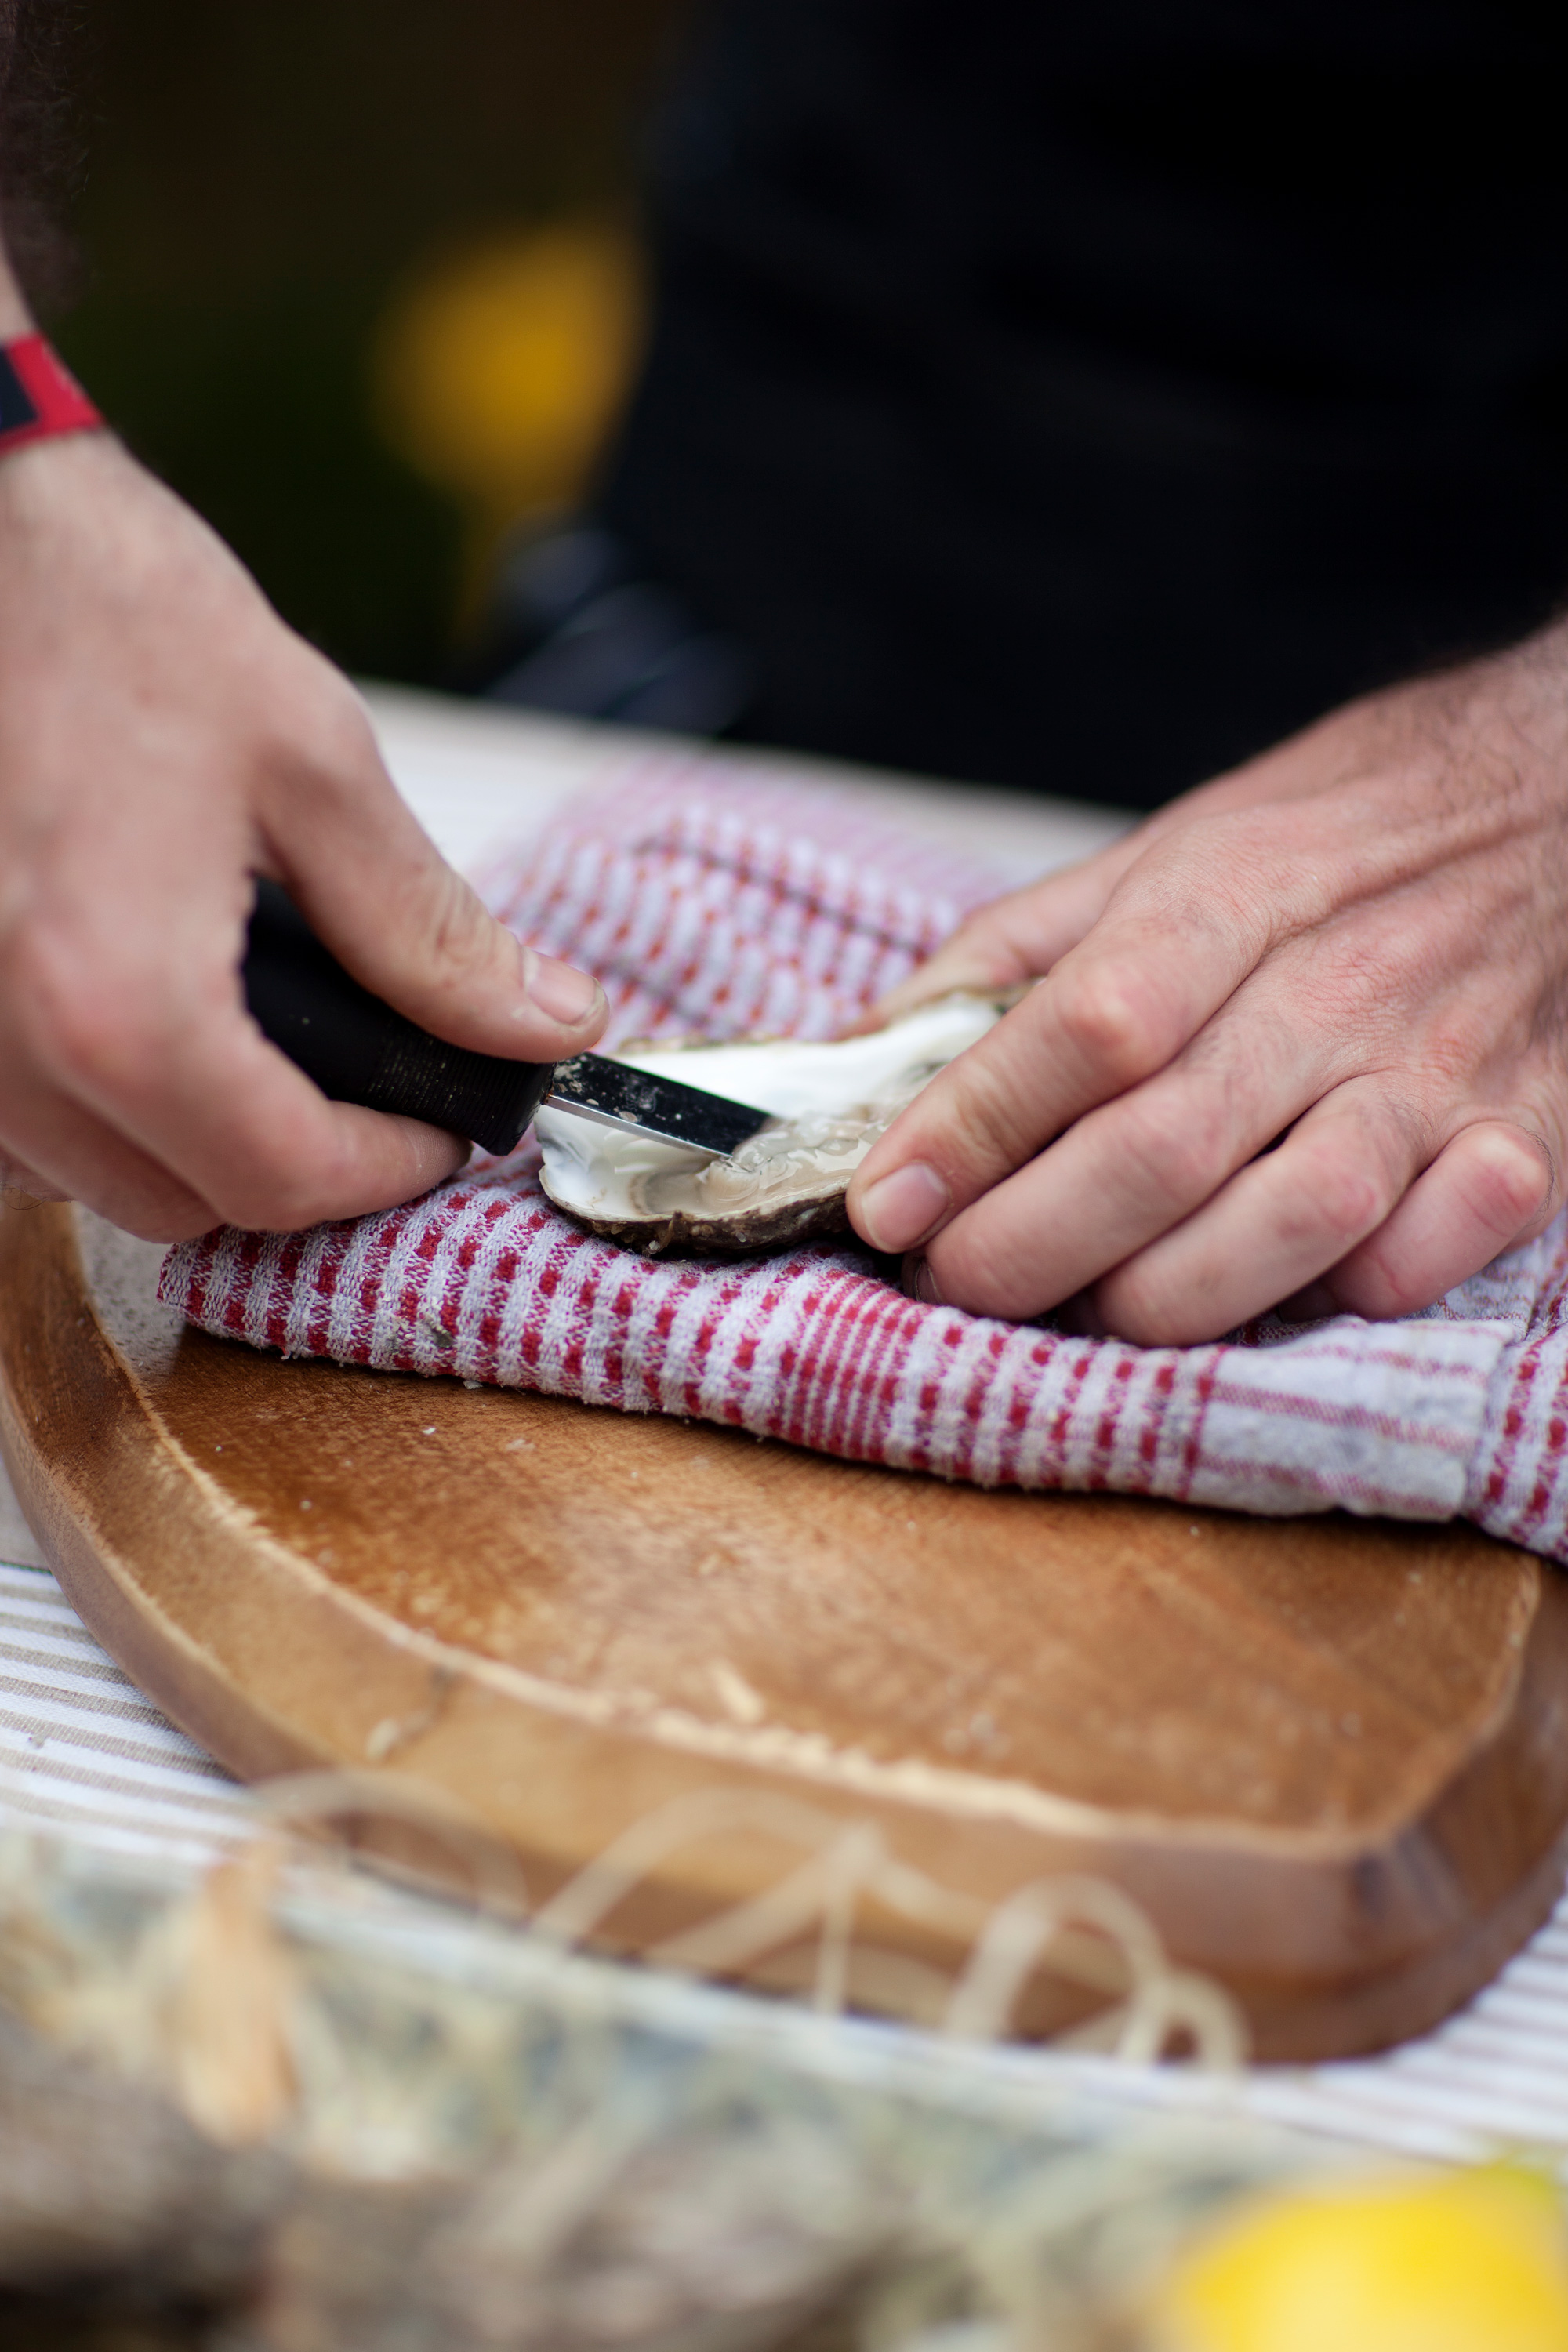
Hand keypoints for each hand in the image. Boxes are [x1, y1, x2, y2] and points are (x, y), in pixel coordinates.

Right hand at [0, 430, 605, 1239]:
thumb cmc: (114, 616)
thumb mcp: (314, 767)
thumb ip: (431, 928)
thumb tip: (543, 1021)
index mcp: (119, 999)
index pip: (281, 1177)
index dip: (389, 1168)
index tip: (439, 1125)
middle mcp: (9, 1045)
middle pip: (182, 1205)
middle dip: (293, 1166)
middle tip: (366, 1086)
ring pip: (87, 1179)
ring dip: (187, 1143)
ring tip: (261, 1036)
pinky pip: (18, 1121)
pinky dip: (94, 1101)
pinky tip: (146, 1012)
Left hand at [847, 633, 1567, 1342]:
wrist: (1551, 790)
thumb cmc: (1325, 839)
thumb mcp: (1154, 853)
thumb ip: (1004, 958)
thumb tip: (853, 1058)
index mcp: (1225, 895)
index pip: (1084, 1025)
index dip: (969, 1129)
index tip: (884, 1204)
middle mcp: (1335, 984)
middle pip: (1164, 1145)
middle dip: (1030, 1246)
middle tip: (957, 1282)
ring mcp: (1436, 1067)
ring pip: (1295, 1223)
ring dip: (1166, 1295)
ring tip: (1092, 1307)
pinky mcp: (1524, 1133)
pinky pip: (1432, 1253)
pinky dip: (1343, 1295)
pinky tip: (1279, 1291)